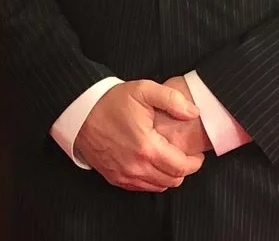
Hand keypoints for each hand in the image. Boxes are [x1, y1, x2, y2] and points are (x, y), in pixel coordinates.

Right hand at [75, 80, 203, 191]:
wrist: (80, 112)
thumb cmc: (112, 101)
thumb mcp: (144, 90)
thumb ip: (173, 100)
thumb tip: (193, 113)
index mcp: (147, 147)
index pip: (181, 167)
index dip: (195, 163)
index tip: (197, 155)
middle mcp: (136, 167)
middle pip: (172, 180)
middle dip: (184, 169)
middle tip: (185, 156)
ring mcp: (124, 175)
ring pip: (158, 187)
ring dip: (168, 176)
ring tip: (170, 159)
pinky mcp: (115, 178)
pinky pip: (141, 187)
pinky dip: (152, 180)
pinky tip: (153, 164)